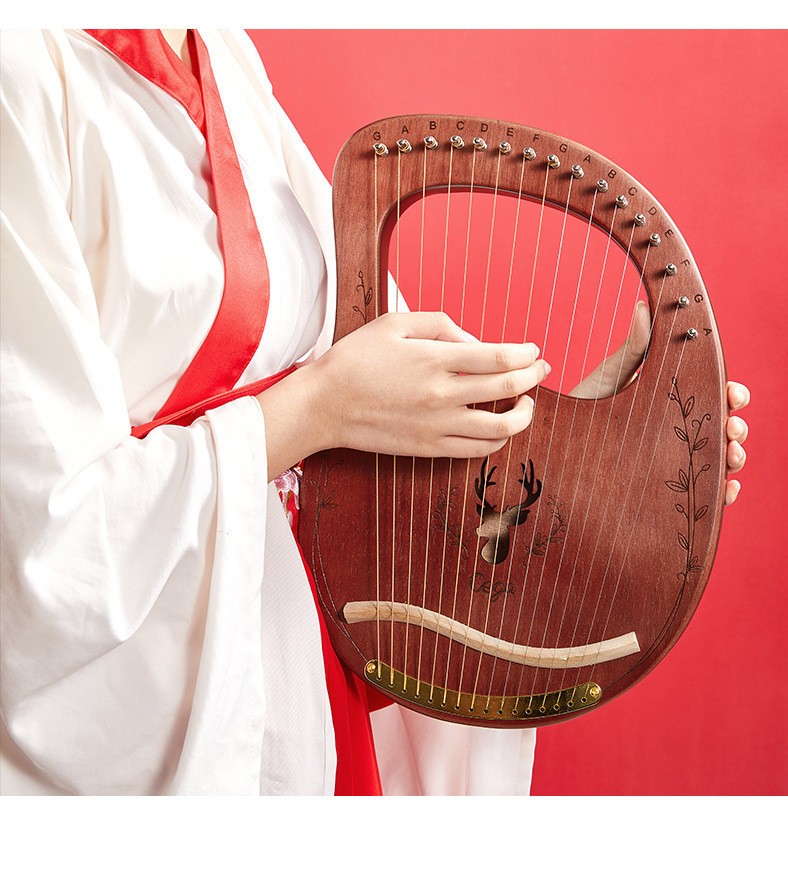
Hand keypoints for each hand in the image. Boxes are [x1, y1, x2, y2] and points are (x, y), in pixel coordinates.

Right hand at [303, 311, 549, 459]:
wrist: (324, 405)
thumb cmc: (356, 359)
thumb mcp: (395, 323)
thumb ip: (441, 325)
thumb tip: (475, 342)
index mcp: (434, 359)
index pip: (500, 357)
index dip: (525, 354)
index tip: (532, 350)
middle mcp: (442, 395)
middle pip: (508, 389)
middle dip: (533, 377)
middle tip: (541, 370)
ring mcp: (437, 426)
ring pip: (501, 428)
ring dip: (524, 414)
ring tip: (526, 403)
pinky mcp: (429, 449)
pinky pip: (477, 450)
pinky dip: (498, 439)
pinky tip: (499, 426)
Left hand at [571, 300, 748, 505]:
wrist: (551, 441)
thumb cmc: (581, 407)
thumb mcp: (610, 377)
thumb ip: (633, 348)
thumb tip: (644, 306)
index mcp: (668, 400)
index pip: (711, 396)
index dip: (731, 395)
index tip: (736, 394)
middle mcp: (672, 430)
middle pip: (719, 429)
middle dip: (735, 428)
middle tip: (732, 429)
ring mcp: (666, 459)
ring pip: (713, 461)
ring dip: (732, 458)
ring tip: (730, 456)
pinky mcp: (656, 487)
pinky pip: (696, 495)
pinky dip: (720, 494)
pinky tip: (727, 491)